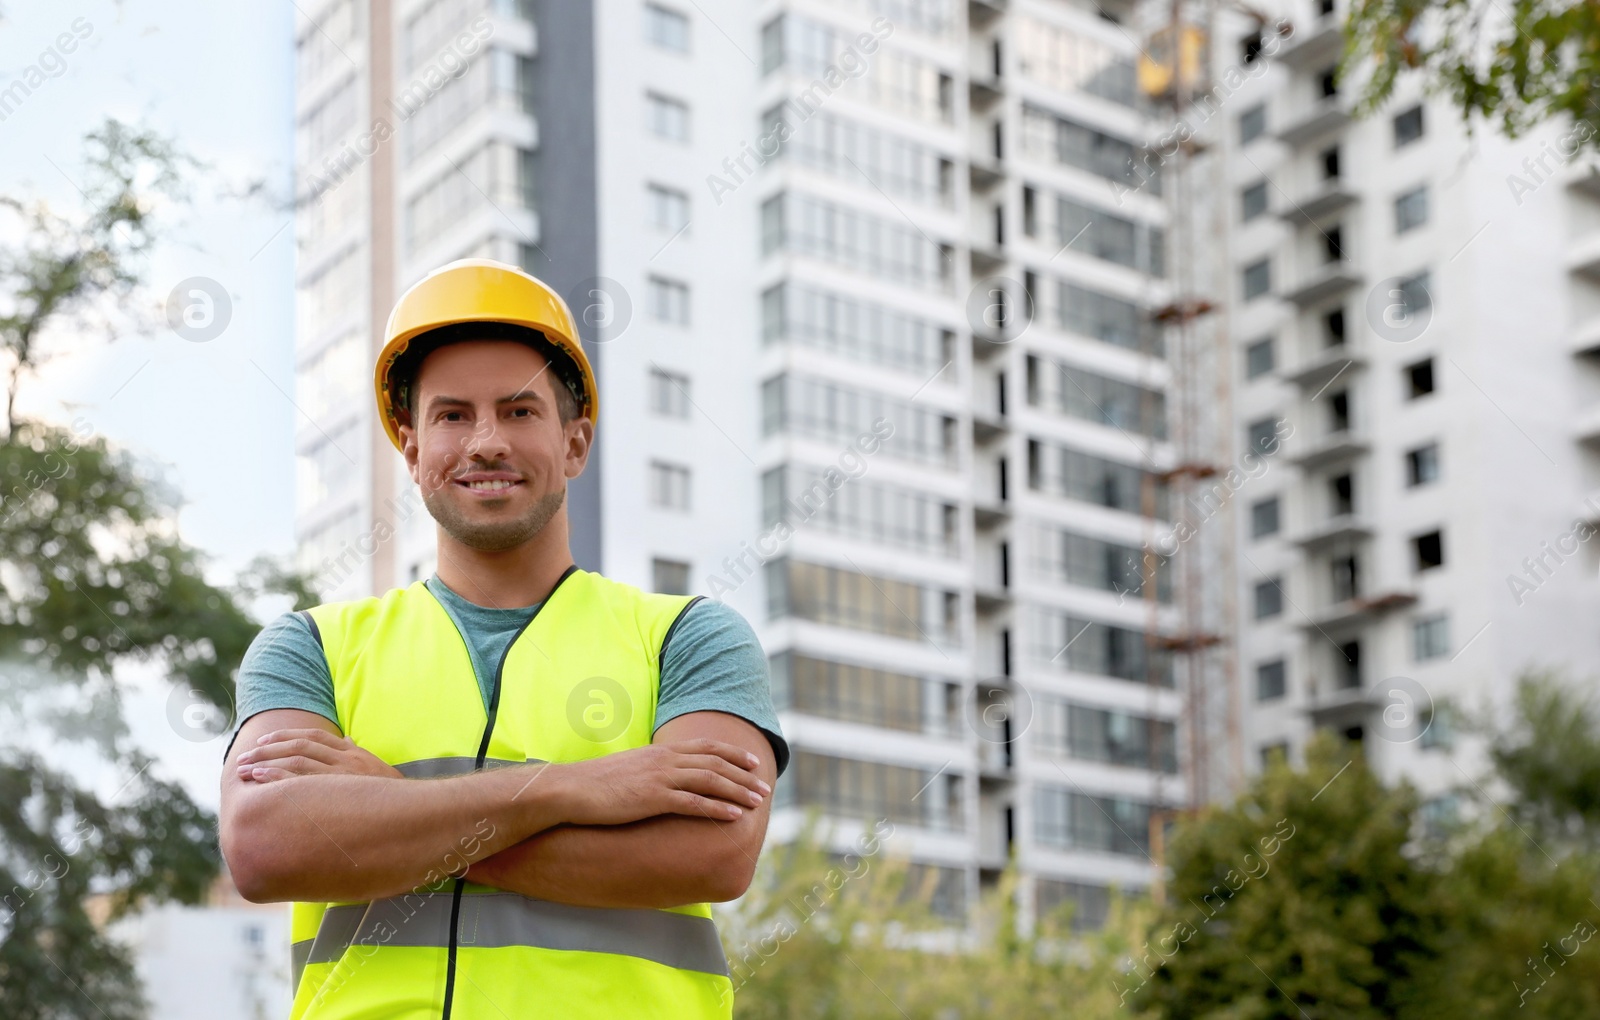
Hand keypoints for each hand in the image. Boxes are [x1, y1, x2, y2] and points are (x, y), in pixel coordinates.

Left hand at [236, 728, 403, 782]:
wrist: (415, 809)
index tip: (263, 742)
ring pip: (295, 761)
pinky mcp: (338, 792)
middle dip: (267, 751)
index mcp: (351, 752)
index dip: (285, 737)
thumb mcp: (375, 768)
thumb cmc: (391, 794)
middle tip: (243, 759)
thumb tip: (348, 739)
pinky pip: (301, 781)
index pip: (313, 737)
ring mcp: (341, 775)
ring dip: (266, 763)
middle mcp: (345, 759)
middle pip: (298, 747)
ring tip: (244, 770)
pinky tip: (259, 780)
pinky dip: (277, 778)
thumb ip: (357, 753)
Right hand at [544, 738, 770, 825]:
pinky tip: (733, 816)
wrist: (570, 789)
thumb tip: (664, 779)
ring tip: (757, 802)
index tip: (752, 761)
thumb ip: (651, 771)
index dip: (732, 754)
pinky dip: (716, 808)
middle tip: (764, 786)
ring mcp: (660, 778)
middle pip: (715, 763)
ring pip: (710, 780)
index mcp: (660, 751)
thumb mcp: (630, 770)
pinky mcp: (652, 798)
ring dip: (737, 791)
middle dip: (743, 774)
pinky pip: (692, 803)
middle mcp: (665, 760)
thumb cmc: (595, 784)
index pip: (706, 747)